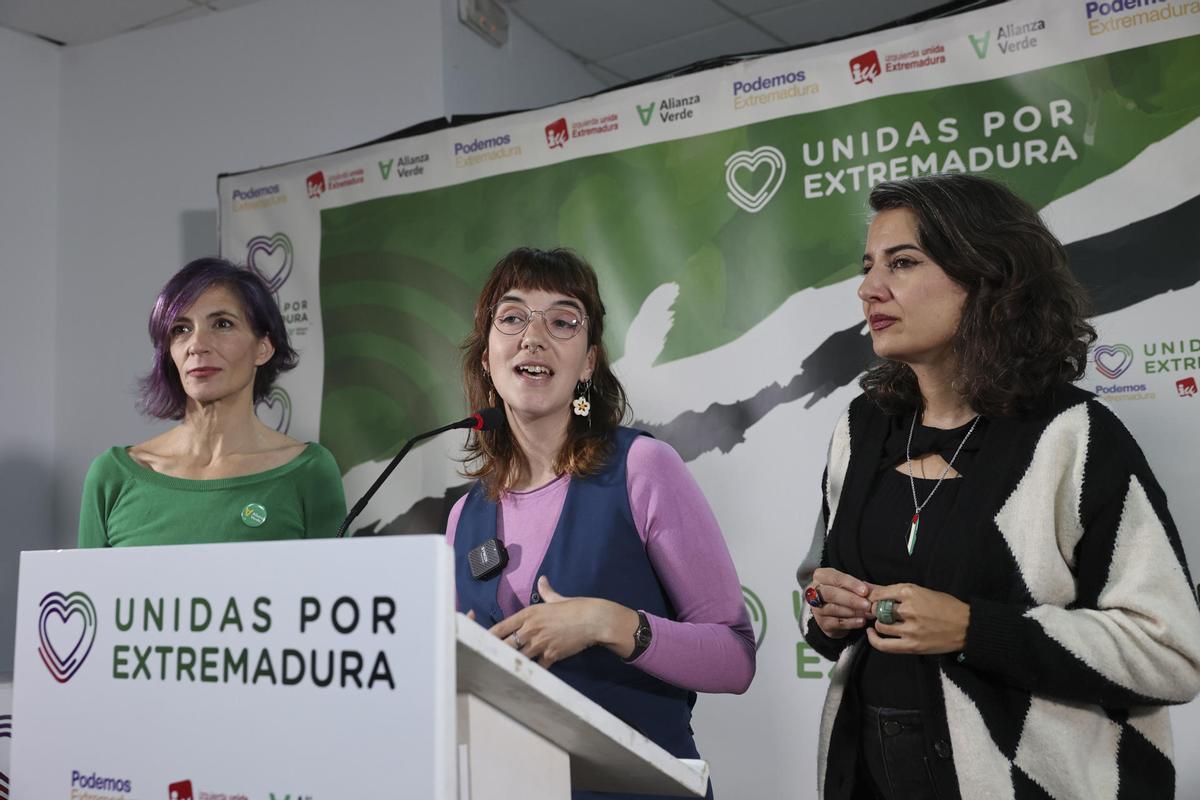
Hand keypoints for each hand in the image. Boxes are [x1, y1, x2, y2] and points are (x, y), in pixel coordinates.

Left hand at [489, 576, 638, 667]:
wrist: (594, 620)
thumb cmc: (576, 607)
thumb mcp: (557, 599)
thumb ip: (546, 592)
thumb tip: (542, 580)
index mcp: (529, 613)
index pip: (501, 627)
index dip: (488, 637)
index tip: (479, 642)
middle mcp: (531, 629)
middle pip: (505, 645)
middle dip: (496, 653)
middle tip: (486, 660)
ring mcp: (540, 644)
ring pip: (518, 658)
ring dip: (512, 664)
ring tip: (501, 671)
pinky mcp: (551, 656)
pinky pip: (537, 667)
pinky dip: (533, 671)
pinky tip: (527, 675)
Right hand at [808, 567, 873, 638]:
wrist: (836, 612)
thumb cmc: (845, 593)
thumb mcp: (853, 586)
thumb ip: (863, 587)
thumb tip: (876, 593)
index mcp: (821, 576)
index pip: (835, 578)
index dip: (851, 584)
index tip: (865, 591)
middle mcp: (814, 591)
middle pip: (831, 594)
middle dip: (851, 600)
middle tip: (867, 604)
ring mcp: (817, 608)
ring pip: (834, 609)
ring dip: (853, 612)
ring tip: (868, 613)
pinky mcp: (822, 623)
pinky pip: (837, 623)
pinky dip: (851, 623)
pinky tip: (861, 621)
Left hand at [865, 583, 969, 654]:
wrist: (966, 626)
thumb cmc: (947, 606)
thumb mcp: (924, 592)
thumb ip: (900, 592)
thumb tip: (875, 590)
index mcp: (910, 592)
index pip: (880, 594)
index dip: (874, 598)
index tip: (874, 601)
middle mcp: (907, 609)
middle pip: (879, 610)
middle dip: (877, 611)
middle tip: (880, 613)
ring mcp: (909, 629)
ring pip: (881, 626)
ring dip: (880, 624)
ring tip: (885, 623)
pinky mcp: (911, 645)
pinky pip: (884, 645)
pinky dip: (874, 640)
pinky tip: (872, 634)